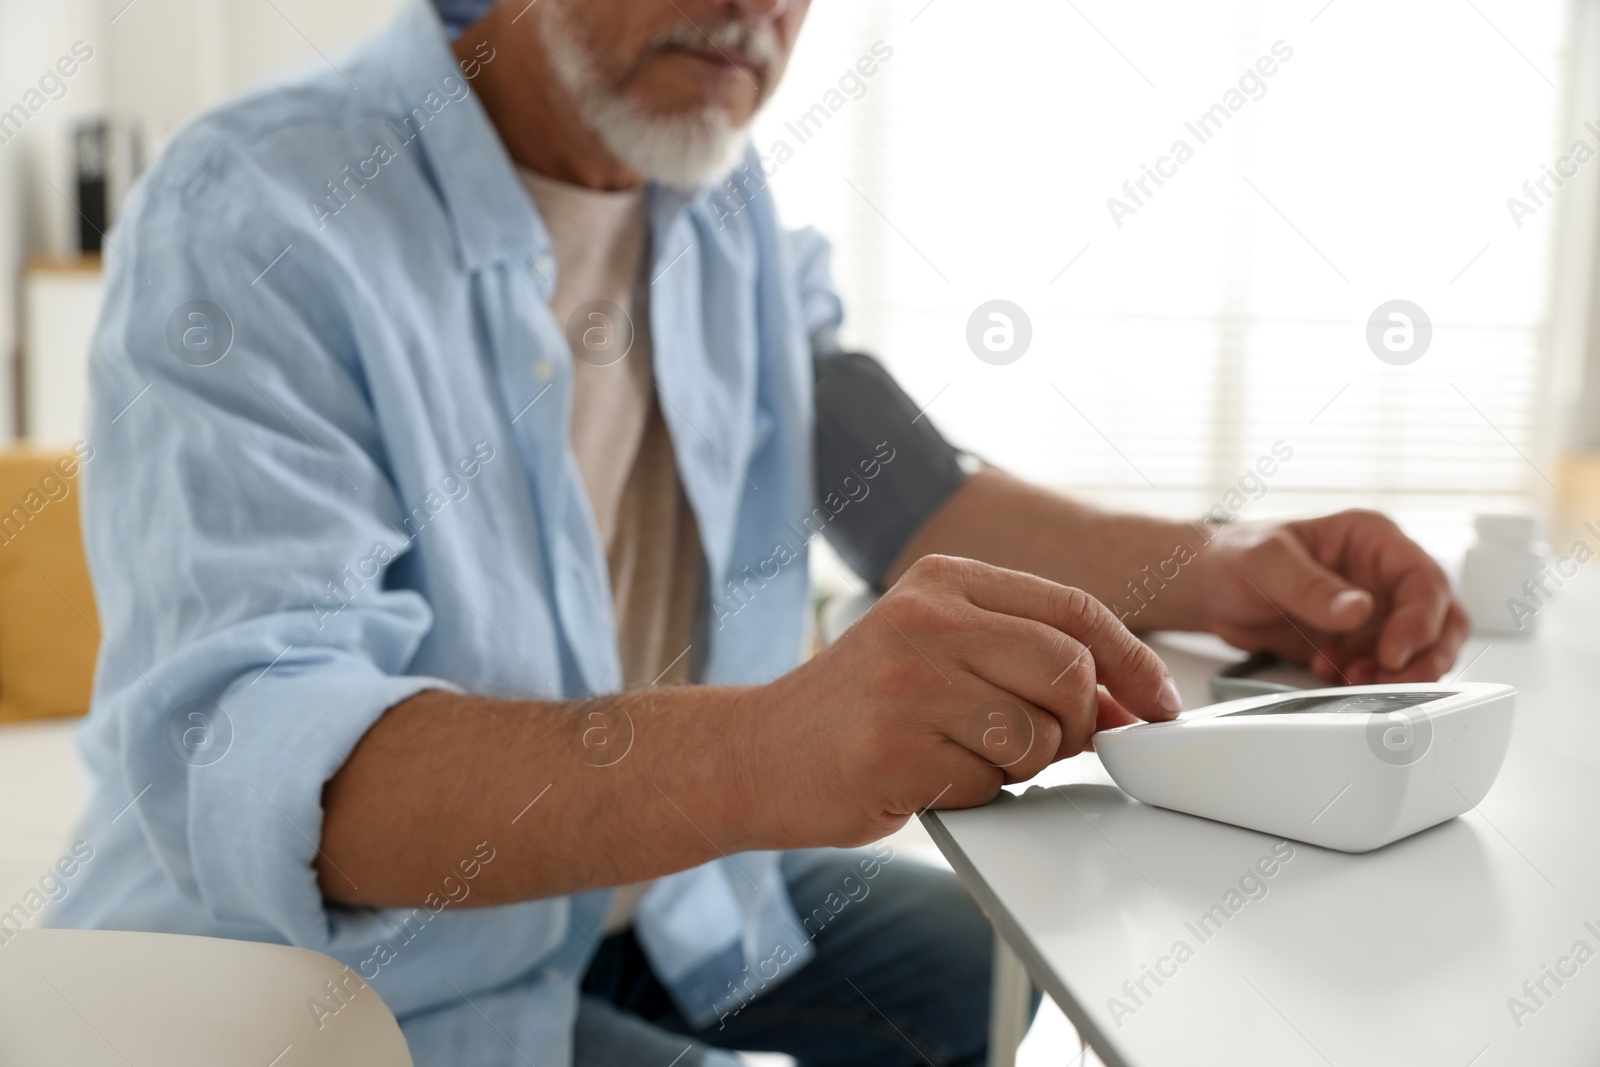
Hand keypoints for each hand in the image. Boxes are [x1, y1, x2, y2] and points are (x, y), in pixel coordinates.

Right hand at [747, 555, 1182, 847]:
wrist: (757, 754)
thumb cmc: (858, 708)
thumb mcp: (938, 651)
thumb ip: (1027, 659)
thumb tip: (1130, 700)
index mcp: (943, 579)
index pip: (1075, 609)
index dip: (1133, 662)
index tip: (1158, 703)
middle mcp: (924, 618)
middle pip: (1069, 671)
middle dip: (1078, 724)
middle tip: (1045, 743)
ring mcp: (906, 682)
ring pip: (1038, 734)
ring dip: (1022, 765)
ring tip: (964, 754)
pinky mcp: (894, 748)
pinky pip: (992, 783)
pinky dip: (977, 793)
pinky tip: (927, 774)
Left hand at [1193, 510, 1468, 683]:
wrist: (1210, 588)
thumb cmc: (1234, 556)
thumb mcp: (1263, 561)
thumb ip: (1309, 585)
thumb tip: (1359, 610)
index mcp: (1372, 540)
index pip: (1424, 580)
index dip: (1419, 620)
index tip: (1392, 654)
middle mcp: (1383, 575)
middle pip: (1441, 619)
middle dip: (1424, 656)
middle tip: (1389, 679)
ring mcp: (1375, 610)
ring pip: (1422, 649)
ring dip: (1400, 673)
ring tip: (1356, 679)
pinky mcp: (1358, 641)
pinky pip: (1385, 668)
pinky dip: (1369, 679)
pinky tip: (1332, 673)